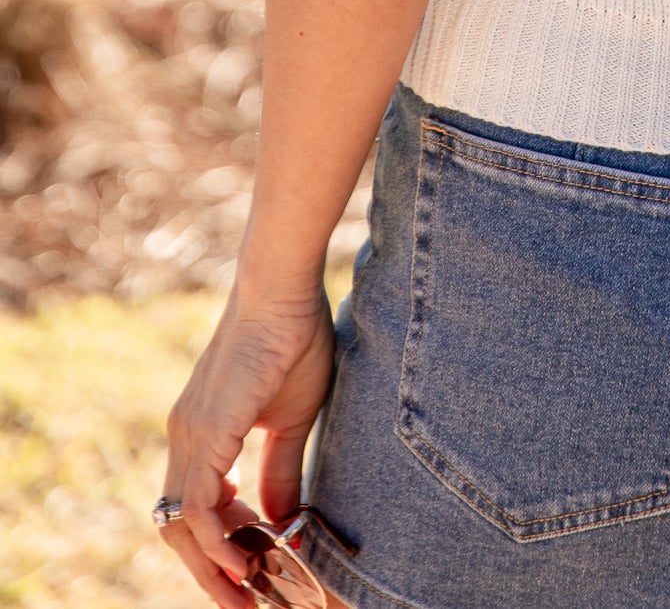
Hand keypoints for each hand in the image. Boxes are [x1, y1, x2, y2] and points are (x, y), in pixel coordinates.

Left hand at [161, 279, 334, 605]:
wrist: (283, 290)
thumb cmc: (293, 339)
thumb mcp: (291, 419)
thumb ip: (280, 468)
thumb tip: (280, 518)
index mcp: (203, 432)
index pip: (195, 508)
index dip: (221, 548)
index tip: (252, 577)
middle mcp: (185, 436)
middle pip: (179, 527)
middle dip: (210, 572)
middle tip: (244, 604)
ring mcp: (189, 434)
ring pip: (182, 524)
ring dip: (212, 566)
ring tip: (246, 594)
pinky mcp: (204, 433)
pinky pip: (197, 506)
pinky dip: (216, 540)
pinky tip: (243, 560)